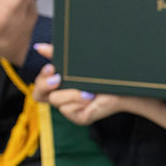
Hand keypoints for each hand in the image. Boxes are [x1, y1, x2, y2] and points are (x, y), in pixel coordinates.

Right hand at [27, 47, 165, 134]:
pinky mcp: (80, 118)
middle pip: (38, 95)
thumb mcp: (79, 61)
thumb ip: (59, 54)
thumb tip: (39, 47)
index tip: (50, 66)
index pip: (39, 83)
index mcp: (63, 84)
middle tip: (57, 77)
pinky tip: (91, 97)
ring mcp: (71, 109)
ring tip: (87, 89)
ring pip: (55, 100)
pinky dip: (78, 101)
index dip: (40, 77)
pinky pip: (68, 110)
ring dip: (70, 92)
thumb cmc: (107, 72)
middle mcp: (64, 97)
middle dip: (45, 84)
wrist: (127, 84)